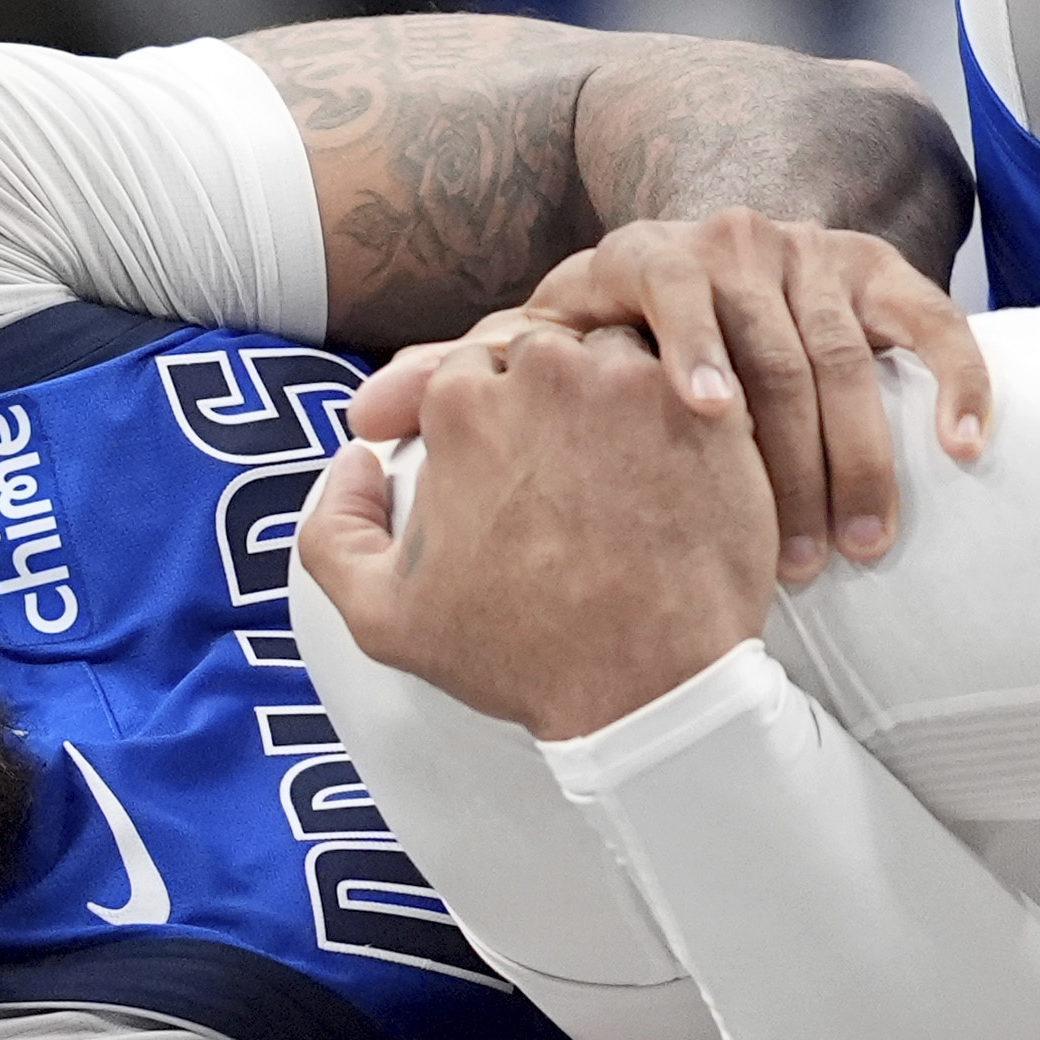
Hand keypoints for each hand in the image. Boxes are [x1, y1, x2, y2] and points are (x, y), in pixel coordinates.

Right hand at [296, 322, 778, 738]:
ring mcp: (632, 383)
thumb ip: (332, 528)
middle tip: (570, 467)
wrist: (647, 687)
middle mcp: (544, 372)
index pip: (466, 369)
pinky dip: (683, 410)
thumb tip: (355, 462)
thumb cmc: (521, 654)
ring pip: (616, 355)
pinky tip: (674, 467)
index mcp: (461, 404)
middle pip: (541, 352)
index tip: (509, 462)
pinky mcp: (707, 405)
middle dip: (550, 397)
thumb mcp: (381, 617)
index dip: (486, 415)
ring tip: (624, 467)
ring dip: (616, 396)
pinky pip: (693, 378)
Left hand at [350, 209, 989, 586]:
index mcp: (634, 262)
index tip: (704, 430)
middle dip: (787, 463)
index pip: (666, 304)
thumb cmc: (603, 342)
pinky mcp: (881, 270)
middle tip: (795, 560)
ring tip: (860, 547)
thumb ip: (447, 389)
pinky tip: (970, 451)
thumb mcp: (527, 352)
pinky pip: (931, 322)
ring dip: (862, 456)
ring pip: (846, 355)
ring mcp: (811, 253)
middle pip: (769, 353)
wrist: (720, 248)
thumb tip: (361, 427)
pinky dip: (959, 382)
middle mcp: (729, 243)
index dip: (689, 360)